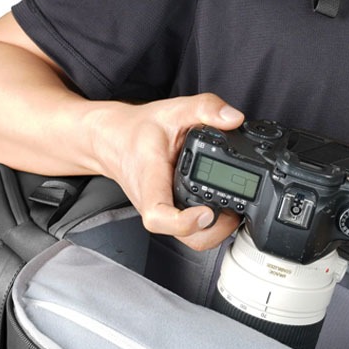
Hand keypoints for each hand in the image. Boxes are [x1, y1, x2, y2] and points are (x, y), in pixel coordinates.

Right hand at [88, 93, 244, 249]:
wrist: (114, 140)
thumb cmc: (138, 130)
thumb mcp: (172, 110)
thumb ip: (204, 108)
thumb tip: (233, 117)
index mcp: (150, 182)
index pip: (159, 216)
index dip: (183, 223)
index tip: (206, 213)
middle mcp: (155, 204)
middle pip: (186, 238)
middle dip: (216, 231)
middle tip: (234, 209)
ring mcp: (164, 213)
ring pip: (192, 239)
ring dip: (217, 230)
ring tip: (232, 208)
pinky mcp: (171, 216)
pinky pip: (192, 232)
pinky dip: (212, 225)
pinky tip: (223, 207)